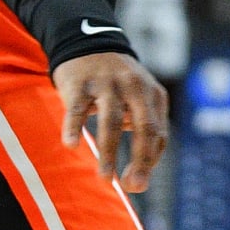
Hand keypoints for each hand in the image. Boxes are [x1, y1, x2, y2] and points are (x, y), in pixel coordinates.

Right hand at [55, 51, 167, 193]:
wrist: (87, 43)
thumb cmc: (116, 85)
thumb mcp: (137, 101)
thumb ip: (141, 135)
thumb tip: (138, 184)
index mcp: (153, 94)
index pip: (158, 133)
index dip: (149, 160)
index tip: (136, 183)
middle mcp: (135, 87)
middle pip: (144, 127)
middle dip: (139, 160)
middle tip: (131, 186)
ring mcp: (108, 83)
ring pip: (111, 121)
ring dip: (109, 152)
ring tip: (105, 178)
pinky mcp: (81, 83)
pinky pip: (77, 109)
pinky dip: (74, 128)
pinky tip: (71, 146)